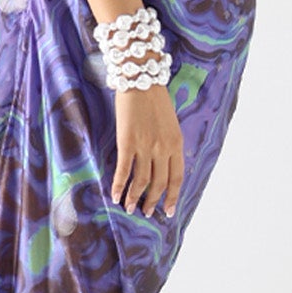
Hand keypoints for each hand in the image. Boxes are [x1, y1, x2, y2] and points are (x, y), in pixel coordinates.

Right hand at [110, 83, 184, 217]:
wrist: (141, 80)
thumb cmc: (154, 99)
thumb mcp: (170, 123)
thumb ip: (168, 144)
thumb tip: (161, 164)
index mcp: (176, 143)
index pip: (177, 178)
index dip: (172, 196)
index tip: (168, 210)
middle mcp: (163, 148)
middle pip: (159, 183)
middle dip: (152, 201)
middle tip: (147, 213)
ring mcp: (145, 146)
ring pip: (141, 181)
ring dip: (135, 197)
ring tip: (129, 208)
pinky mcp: (127, 142)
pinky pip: (124, 170)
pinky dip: (119, 185)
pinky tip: (115, 195)